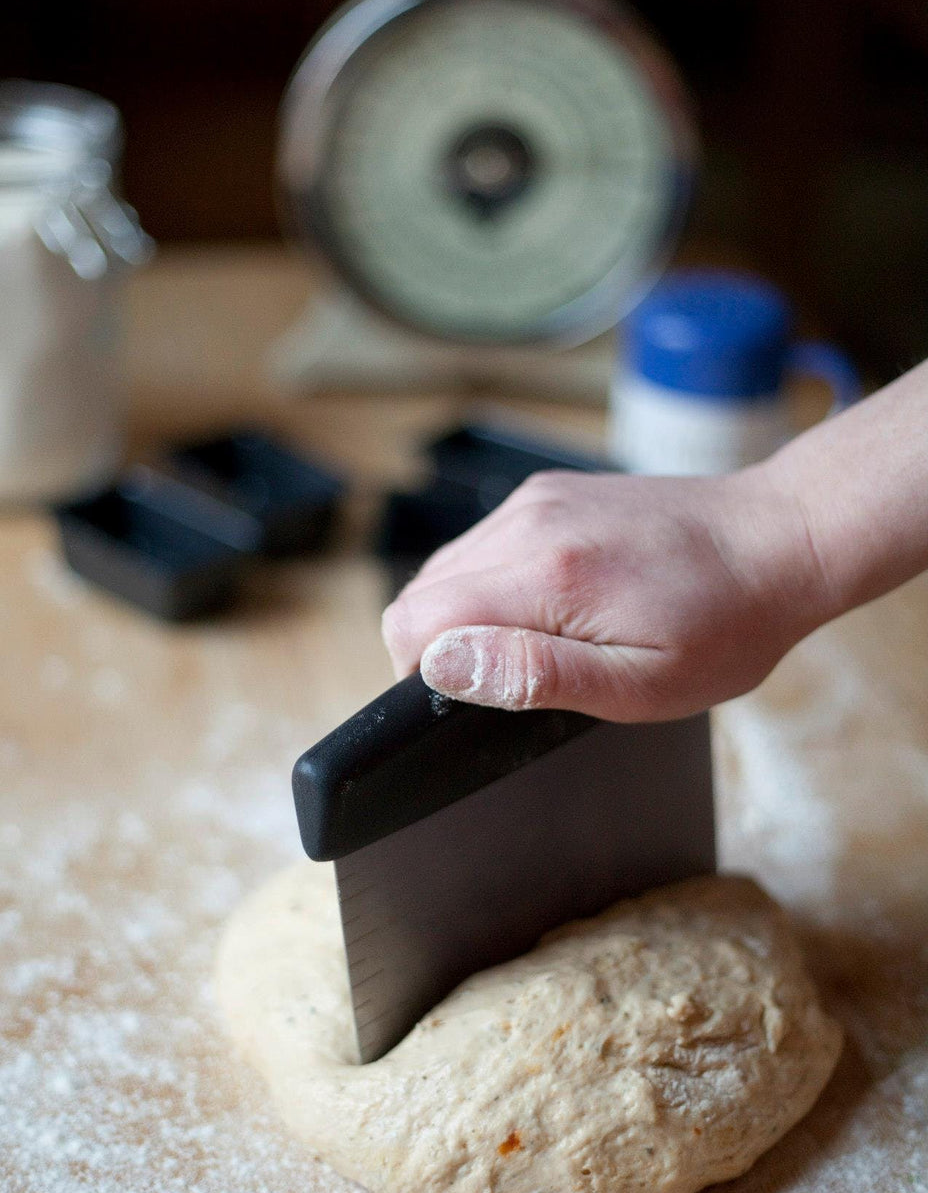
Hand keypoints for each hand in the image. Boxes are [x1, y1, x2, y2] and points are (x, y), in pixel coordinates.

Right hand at [382, 464, 823, 720]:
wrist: (778, 539)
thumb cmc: (724, 625)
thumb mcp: (639, 682)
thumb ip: (532, 673)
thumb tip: (441, 664)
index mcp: (547, 573)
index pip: (415, 620)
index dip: (422, 674)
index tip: (476, 700)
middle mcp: (528, 522)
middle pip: (420, 593)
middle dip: (444, 649)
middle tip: (518, 681)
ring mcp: (535, 500)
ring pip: (446, 568)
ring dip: (469, 616)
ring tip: (544, 642)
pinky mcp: (547, 492)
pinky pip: (483, 545)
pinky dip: (494, 584)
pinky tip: (554, 606)